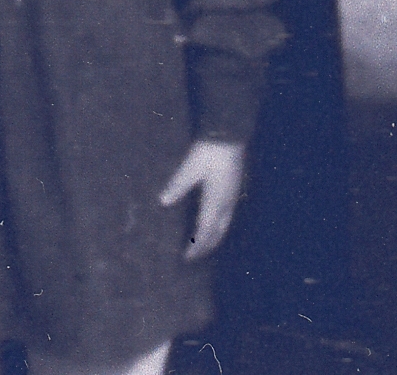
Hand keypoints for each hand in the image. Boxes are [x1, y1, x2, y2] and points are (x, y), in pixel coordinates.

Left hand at [159, 139, 246, 259]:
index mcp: (215, 202)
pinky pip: (227, 217)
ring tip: (202, 245)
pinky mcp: (233, 191)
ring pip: (224, 226)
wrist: (229, 138)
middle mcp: (226, 204)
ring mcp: (231, 198)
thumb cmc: (208, 152)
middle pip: (217, 234)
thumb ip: (177, 185)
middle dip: (206, 247)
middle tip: (193, 256)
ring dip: (213, 238)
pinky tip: (212, 222)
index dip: (196, 247)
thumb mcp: (190, 168)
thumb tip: (163, 202)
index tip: (186, 257)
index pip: (205, 233)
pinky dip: (218, 227)